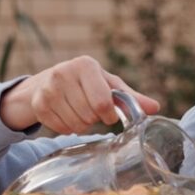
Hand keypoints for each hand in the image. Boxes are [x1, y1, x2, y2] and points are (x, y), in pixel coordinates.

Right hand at [0, 55, 159, 133]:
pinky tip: (66, 115)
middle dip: (94, 120)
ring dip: (81, 126)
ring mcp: (48, 89)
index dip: (108, 114)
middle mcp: (63, 73)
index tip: (108, 114)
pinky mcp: (38, 104)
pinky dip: (67, 129)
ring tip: (79, 112)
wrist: (47, 83)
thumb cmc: (86, 83)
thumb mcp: (109, 85)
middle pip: (89, 116)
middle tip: (90, 111)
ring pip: (76, 125)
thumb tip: (155, 108)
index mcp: (85, 65)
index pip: (102, 102)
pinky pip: (61, 129)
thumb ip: (131, 98)